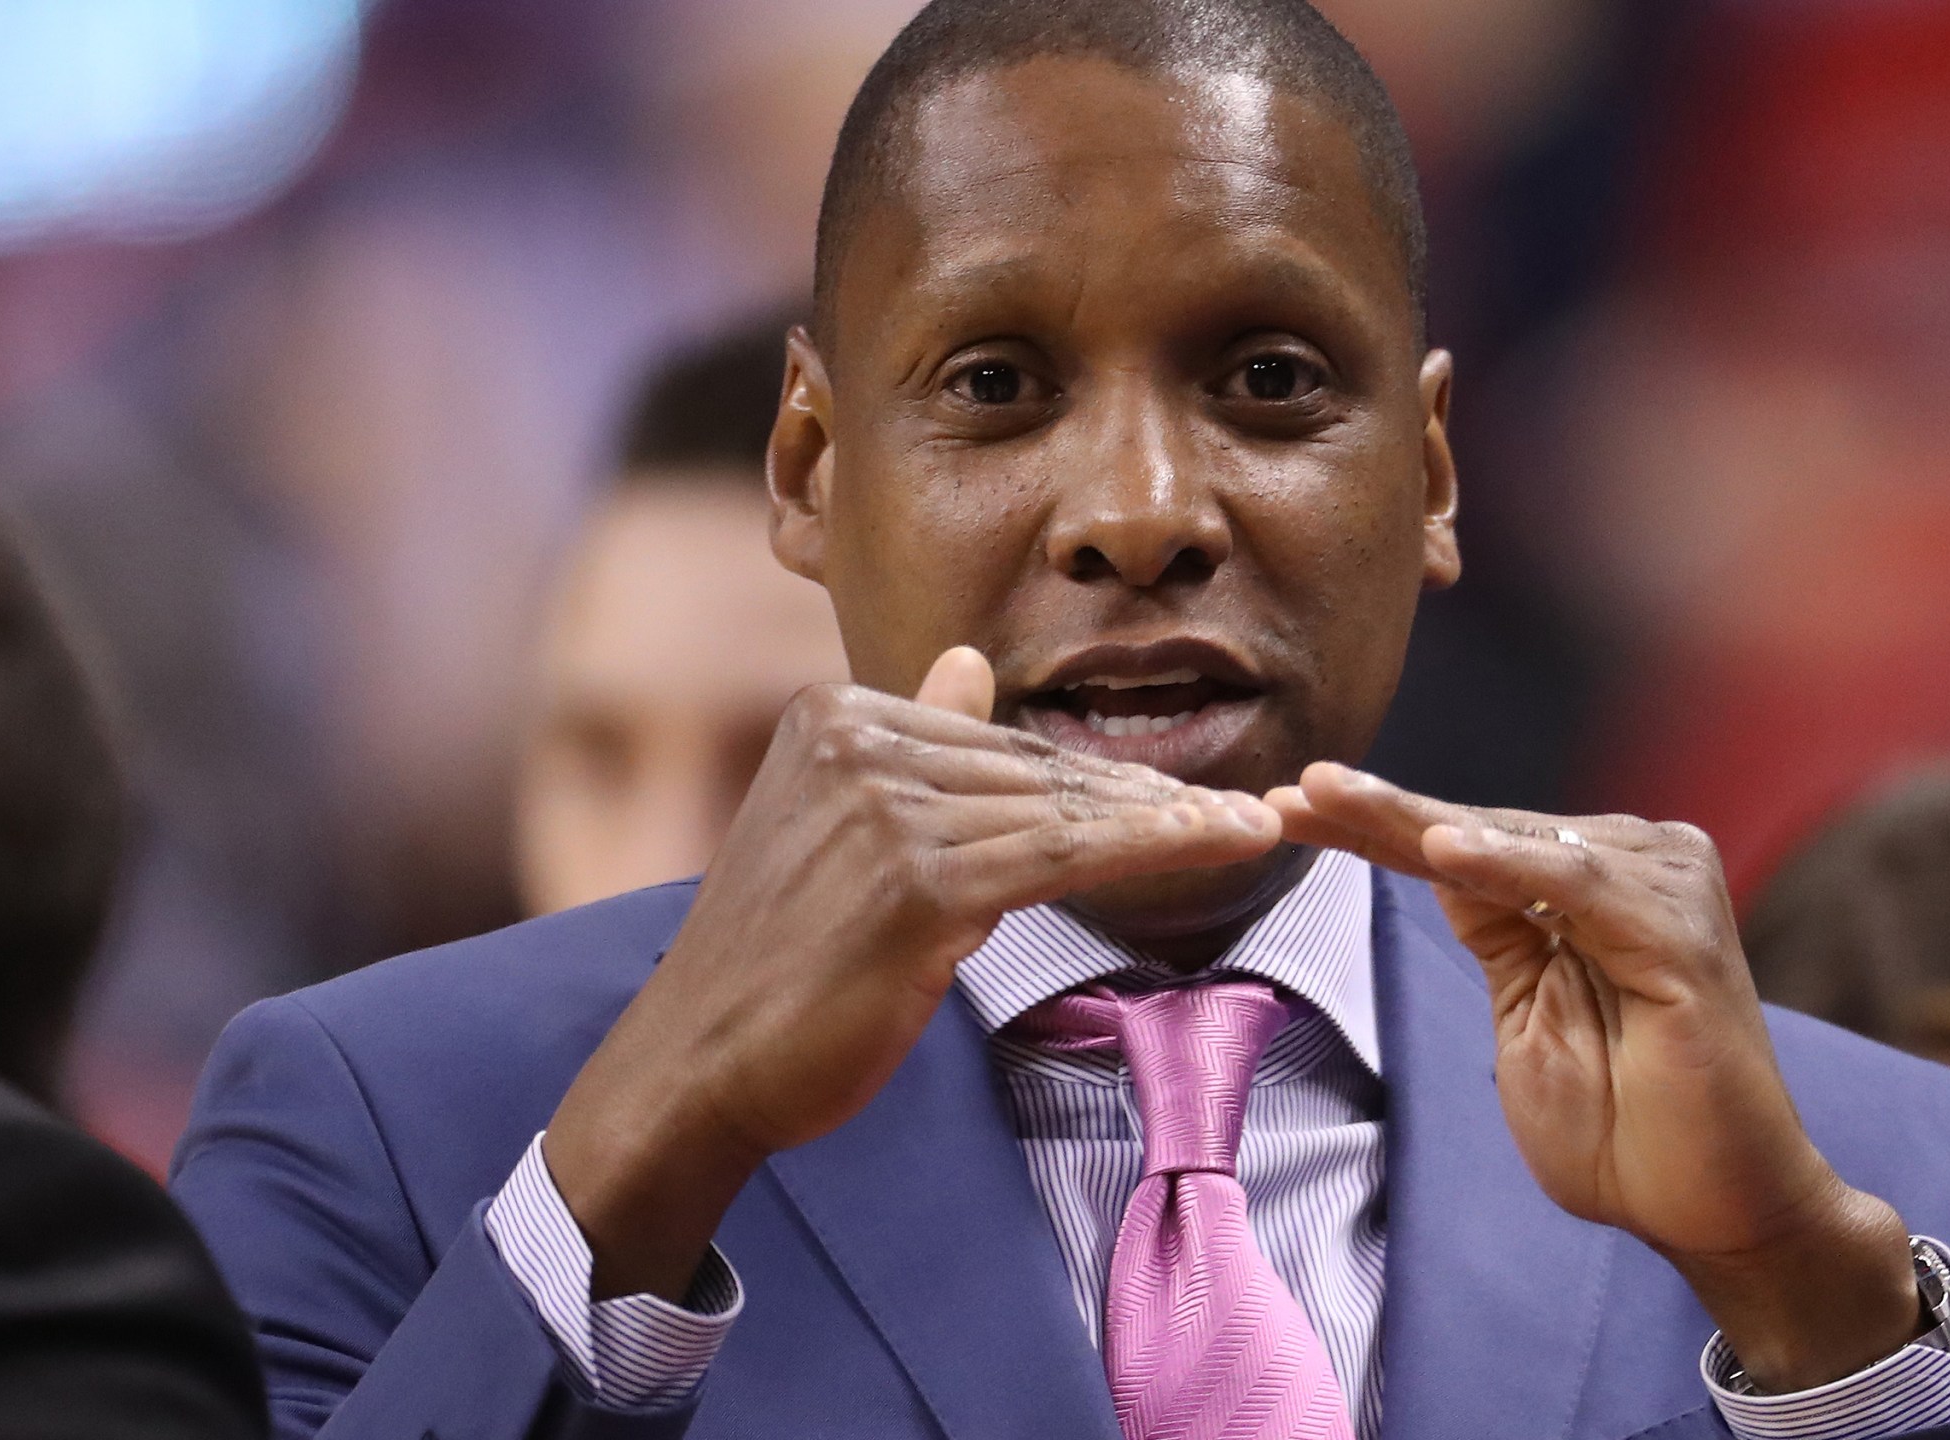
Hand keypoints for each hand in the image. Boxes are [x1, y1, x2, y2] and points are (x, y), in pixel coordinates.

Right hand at [546, 648, 1280, 1300]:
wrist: (698, 1061)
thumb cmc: (776, 963)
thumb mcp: (838, 829)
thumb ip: (911, 742)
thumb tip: (967, 662)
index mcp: (833, 714)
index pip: (997, 740)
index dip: (1097, 775)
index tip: (1180, 797)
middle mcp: (854, 740)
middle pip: (1036, 768)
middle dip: (1147, 796)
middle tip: (1240, 813)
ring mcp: (883, 807)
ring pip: (1064, 807)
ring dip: (1172, 821)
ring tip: (1251, 829)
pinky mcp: (916, 880)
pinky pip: (1065, 854)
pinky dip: (1154, 849)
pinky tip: (1217, 845)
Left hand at [1266, 763, 1920, 1391]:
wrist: (1719, 1211)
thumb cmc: (1627, 1132)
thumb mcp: (1528, 1018)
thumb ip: (1496, 936)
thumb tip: (1438, 852)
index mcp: (1586, 890)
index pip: (1460, 846)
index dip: (1372, 826)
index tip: (1280, 809)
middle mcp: (1632, 869)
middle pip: (1480, 829)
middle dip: (1377, 811)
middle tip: (1289, 789)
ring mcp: (1665, 894)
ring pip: (1517, 841)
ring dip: (1419, 821)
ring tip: (1330, 799)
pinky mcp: (1685, 938)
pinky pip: (1579, 887)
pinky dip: (1507, 864)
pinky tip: (1441, 849)